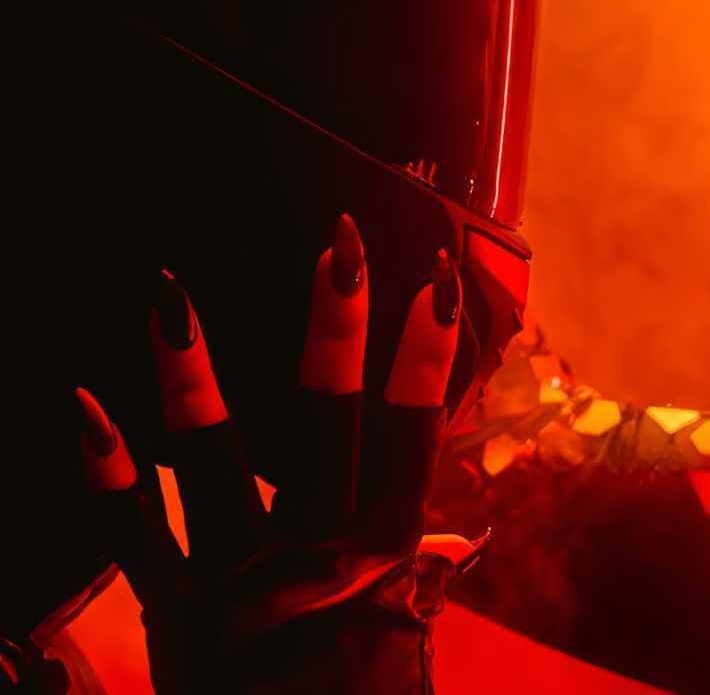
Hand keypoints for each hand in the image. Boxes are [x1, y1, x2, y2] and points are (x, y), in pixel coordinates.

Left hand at [75, 216, 471, 694]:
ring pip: (218, 461)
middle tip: (335, 249)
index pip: (410, 434)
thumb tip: (448, 541)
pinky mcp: (179, 619)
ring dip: (191, 376)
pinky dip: (106, 472)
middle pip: (328, 424)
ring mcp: (246, 584)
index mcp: (388, 553)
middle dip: (335, 333)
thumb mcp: (401, 640)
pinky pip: (134, 537)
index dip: (422, 356)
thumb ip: (418, 581)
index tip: (430, 277)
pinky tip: (82, 405)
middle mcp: (325, 558)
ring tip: (169, 297)